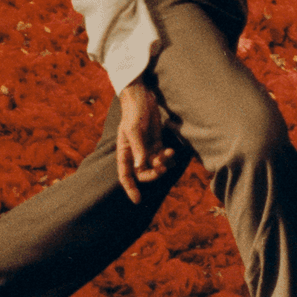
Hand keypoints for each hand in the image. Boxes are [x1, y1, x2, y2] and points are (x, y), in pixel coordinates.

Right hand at [116, 79, 174, 204]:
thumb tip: (140, 166)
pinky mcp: (156, 141)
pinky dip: (168, 157)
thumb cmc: (134, 111)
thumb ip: (138, 148)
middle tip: (162, 168)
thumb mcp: (134, 129)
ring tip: (169, 153)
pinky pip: (162, 156)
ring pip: (155, 165)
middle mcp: (134, 152)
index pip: (125, 175)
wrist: (142, 96)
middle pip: (142, 173)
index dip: (130, 188)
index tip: (137, 200)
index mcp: (124, 151)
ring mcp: (146, 147)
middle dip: (153, 174)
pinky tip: (172, 152)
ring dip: (163, 164)